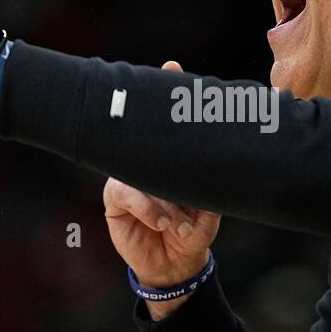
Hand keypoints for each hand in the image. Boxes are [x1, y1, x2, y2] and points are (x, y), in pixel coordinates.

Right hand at [104, 61, 221, 319]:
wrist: (175, 265)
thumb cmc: (192, 233)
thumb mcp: (209, 212)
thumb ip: (210, 192)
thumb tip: (215, 171)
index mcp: (173, 161)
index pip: (169, 123)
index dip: (170, 90)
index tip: (172, 65)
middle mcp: (147, 164)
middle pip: (143, 133)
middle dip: (147, 112)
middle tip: (157, 97)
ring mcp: (129, 179)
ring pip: (140, 170)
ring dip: (163, 194)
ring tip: (178, 219)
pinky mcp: (115, 198)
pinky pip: (127, 192)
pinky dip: (148, 208)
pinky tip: (162, 222)